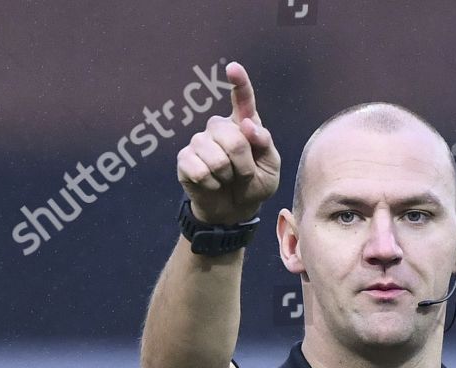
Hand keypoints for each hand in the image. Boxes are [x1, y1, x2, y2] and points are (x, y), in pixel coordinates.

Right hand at [177, 61, 280, 224]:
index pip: (243, 100)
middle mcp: (219, 127)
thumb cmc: (254, 185)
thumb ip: (265, 144)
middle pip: (233, 138)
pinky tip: (212, 184)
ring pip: (217, 158)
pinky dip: (211, 185)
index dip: (239, 83)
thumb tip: (248, 125)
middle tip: (243, 175)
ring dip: (227, 177)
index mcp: (243, 124)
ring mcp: (200, 141)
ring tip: (227, 179)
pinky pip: (200, 171)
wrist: (234, 211)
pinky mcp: (185, 159)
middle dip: (243, 165)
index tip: (233, 68)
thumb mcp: (270, 168)